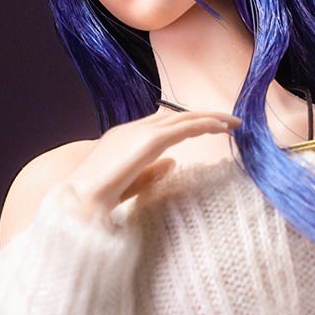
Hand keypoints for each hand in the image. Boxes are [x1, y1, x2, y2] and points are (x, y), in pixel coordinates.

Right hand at [64, 106, 240, 219]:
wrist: (80, 197)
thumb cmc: (97, 199)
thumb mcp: (130, 183)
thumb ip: (152, 172)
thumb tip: (174, 163)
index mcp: (122, 138)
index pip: (159, 124)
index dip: (184, 124)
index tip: (203, 127)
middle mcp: (131, 129)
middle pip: (174, 115)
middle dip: (201, 117)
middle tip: (226, 121)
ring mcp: (140, 132)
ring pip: (183, 118)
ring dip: (210, 118)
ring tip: (233, 122)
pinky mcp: (150, 140)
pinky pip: (185, 128)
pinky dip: (206, 125)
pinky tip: (223, 128)